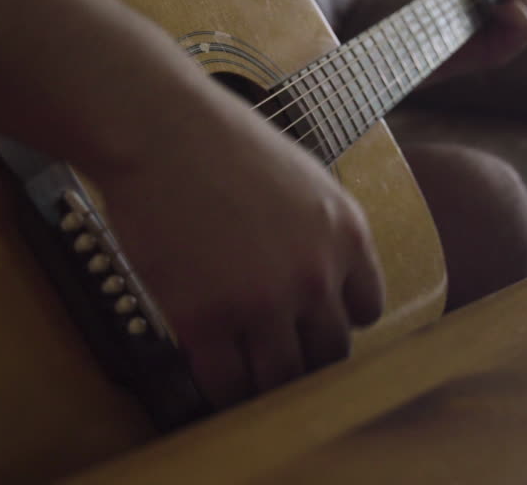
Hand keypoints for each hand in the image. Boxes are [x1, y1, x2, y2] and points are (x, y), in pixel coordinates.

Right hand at [94, 98, 384, 407]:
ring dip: (266, 386)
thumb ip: (322, 234)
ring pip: (282, 379)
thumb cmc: (222, 145)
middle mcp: (315, 275)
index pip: (366, 310)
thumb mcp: (304, 180)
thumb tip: (324, 280)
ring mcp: (262, 302)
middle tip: (278, 361)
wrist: (160, 133)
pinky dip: (223, 393)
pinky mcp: (206, 321)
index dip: (336, 321)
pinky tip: (214, 382)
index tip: (311, 325)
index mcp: (347, 235)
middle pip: (329, 353)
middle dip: (305, 360)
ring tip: (247, 383)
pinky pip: (227, 384)